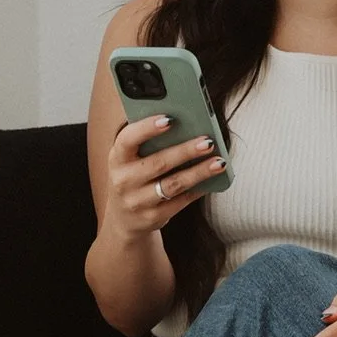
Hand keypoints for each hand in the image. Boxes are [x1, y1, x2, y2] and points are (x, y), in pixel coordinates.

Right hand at [101, 113, 224, 239]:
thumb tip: (185, 123)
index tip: (170, 119)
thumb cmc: (134, 175)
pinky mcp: (153, 217)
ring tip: (219, 161)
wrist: (124, 217)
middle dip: (185, 151)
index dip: (147, 128)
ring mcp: (137, 202)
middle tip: (208, 141)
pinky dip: (198, 189)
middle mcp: (123, 181)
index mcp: (117, 158)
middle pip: (158, 163)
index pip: (128, 140)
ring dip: (199, 172)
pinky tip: (213, 179)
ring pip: (173, 184)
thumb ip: (148, 142)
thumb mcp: (130, 159)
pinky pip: (181, 202)